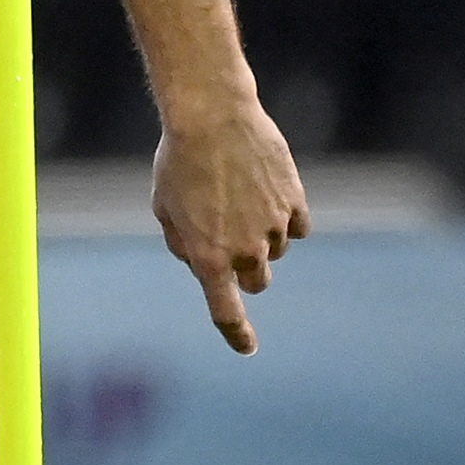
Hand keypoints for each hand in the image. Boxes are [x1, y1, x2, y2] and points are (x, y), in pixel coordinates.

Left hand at [150, 88, 308, 356]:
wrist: (212, 116)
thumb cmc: (178, 161)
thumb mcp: (166, 208)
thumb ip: (184, 243)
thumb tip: (206, 262)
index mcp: (208, 257)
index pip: (226, 311)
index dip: (237, 334)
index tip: (248, 348)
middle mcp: (245, 250)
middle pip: (257, 283)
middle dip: (246, 272)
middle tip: (233, 242)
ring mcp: (273, 227)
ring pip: (277, 252)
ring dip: (263, 239)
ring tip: (241, 199)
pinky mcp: (294, 202)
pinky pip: (298, 227)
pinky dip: (286, 220)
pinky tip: (269, 193)